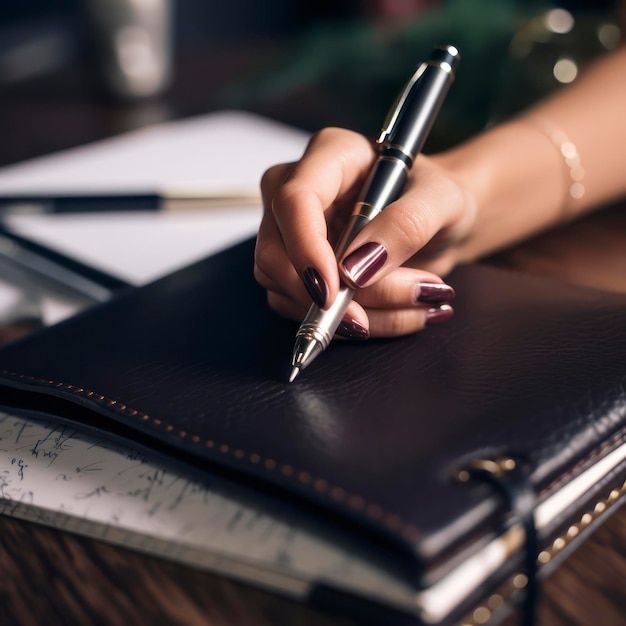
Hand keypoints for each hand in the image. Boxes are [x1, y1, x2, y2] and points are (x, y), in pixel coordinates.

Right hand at [254, 126, 476, 337]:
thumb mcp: (444, 201)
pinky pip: (305, 310)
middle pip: (275, 253)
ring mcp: (292, 235)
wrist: (441, 223)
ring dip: (349, 315)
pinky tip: (398, 314)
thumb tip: (356, 269)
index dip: (306, 249)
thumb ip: (407, 224)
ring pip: (288, 290)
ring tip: (414, 305)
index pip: (294, 200)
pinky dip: (350, 324)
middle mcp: (299, 193)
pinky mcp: (298, 271)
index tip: (334, 293)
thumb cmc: (439, 199)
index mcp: (330, 156)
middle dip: (325, 297)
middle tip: (378, 316)